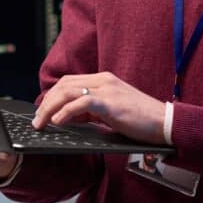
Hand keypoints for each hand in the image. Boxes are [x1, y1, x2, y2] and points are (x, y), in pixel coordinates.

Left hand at [32, 71, 166, 144]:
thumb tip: (67, 118)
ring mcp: (107, 89)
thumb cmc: (141, 121)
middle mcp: (103, 80)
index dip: (52, 96)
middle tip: (36, 120)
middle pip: (64, 85)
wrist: (165, 122)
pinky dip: (66, 112)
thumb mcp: (111, 113)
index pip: (69, 82)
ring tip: (41, 123)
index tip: (42, 111)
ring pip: (68, 92)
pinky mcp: (111, 102)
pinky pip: (82, 103)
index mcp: (104, 80)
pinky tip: (58, 122)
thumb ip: (91, 112)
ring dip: (50, 108)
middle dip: (46, 102)